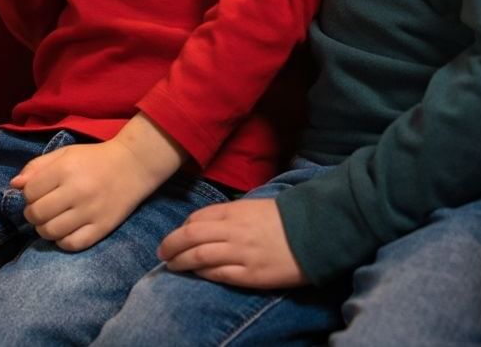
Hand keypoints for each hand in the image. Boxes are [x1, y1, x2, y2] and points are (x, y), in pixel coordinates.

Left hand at [11, 118, 183, 251]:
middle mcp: (77, 191)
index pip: (30, 192)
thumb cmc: (94, 159)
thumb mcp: (64, 154)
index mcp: (65, 170)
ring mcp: (90, 211)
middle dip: (32, 214)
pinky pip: (73, 244)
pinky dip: (62, 242)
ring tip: (50, 222)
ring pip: (51, 231)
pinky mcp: (103, 227)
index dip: (27, 195)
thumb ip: (37, 166)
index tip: (36, 194)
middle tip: (40, 210)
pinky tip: (64, 232)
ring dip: (44, 229)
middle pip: (37, 214)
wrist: (133, 166)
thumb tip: (14, 185)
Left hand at [158, 198, 308, 288]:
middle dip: (171, 244)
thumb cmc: (288, 219)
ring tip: (172, 265)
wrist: (318, 233)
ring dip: (181, 261)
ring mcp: (242, 253)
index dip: (181, 229)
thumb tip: (209, 222)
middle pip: (191, 236)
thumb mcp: (256, 206)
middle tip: (162, 252)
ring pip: (199, 256)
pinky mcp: (251, 274)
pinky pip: (219, 274)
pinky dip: (203, 273)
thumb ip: (232, 213)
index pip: (197, 219)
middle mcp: (234, 231)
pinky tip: (196, 273)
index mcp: (235, 211)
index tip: (176, 236)